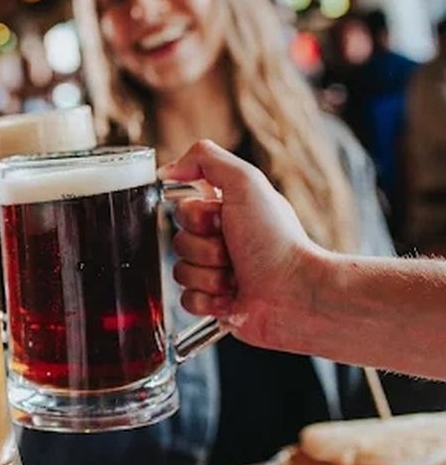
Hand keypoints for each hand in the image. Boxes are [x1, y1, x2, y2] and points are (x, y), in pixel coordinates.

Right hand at [159, 140, 324, 349]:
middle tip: (234, 252)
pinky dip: (208, 300)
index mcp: (227, 213)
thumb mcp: (245, 182)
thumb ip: (205, 160)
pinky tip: (231, 298)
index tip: (222, 220)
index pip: (182, 210)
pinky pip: (186, 300)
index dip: (197, 217)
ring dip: (209, 276)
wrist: (296, 292)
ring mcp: (217, 274)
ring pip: (180, 272)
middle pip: (178, 242)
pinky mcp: (215, 304)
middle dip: (204, 249)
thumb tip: (167, 169)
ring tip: (238, 277)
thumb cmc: (277, 239)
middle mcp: (221, 242)